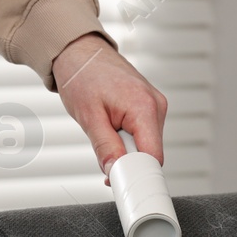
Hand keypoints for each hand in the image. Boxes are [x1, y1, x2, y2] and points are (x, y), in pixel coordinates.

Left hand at [52, 33, 167, 182]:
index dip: (138, 174)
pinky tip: (112, 126)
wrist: (79, 51)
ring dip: (126, 149)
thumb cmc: (82, 75)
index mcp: (145, 107)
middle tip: (104, 156)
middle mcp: (157, 106)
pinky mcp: (150, 107)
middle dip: (128, 161)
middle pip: (151, 153)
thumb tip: (115, 172)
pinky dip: (127, 139)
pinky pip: (143, 134)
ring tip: (105, 130)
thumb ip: (105, 148)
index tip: (122, 184)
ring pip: (146, 145)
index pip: (153, 156)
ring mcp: (155, 106)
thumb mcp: (89, 117)